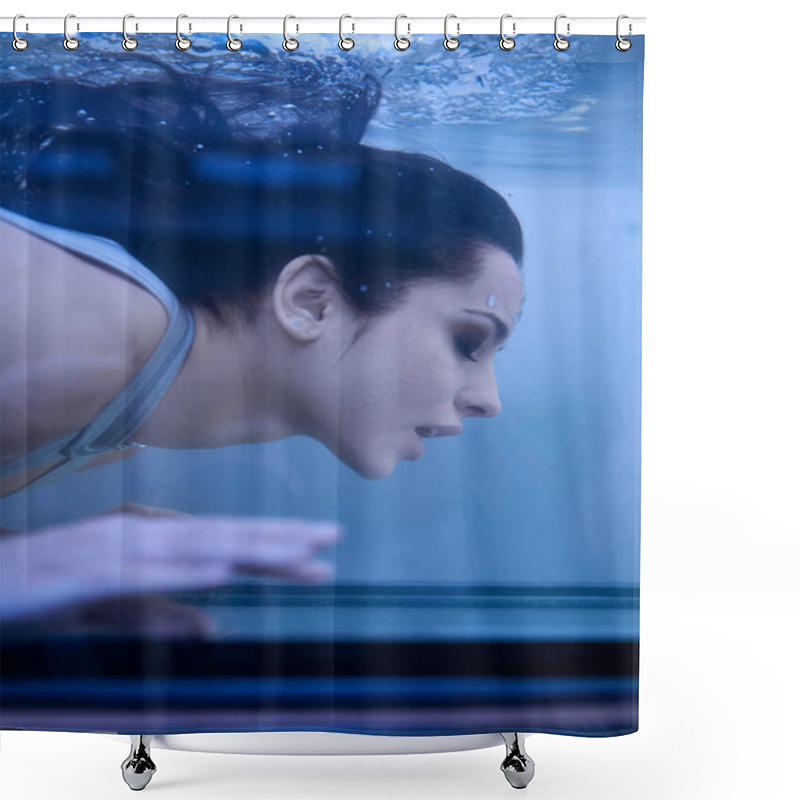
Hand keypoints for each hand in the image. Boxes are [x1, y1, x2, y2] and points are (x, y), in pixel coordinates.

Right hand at [0, 503, 341, 624]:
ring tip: (297, 550)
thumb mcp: (116, 608)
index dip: (276, 545)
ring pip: (197, 547)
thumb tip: (218, 628)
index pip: (227, 542)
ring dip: (249, 548)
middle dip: (281, 538)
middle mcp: (143, 536)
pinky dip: (184, 569)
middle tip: (333, 537)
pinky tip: (222, 569)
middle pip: (225, 537)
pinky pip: (145, 571)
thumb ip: (166, 614)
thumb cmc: (49, 591)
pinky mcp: (87, 570)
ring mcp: (117, 549)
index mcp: (152, 542)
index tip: (321, 550)